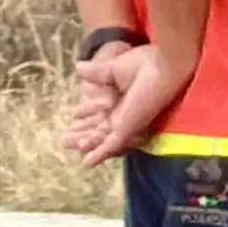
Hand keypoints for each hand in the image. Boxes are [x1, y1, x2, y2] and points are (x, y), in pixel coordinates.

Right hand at [61, 34, 193, 163]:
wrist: (162, 65)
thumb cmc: (146, 63)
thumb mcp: (113, 69)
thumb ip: (97, 73)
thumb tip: (78, 67)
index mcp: (124, 100)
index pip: (102, 113)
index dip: (86, 116)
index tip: (73, 116)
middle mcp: (126, 115)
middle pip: (100, 129)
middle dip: (82, 134)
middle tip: (65, 141)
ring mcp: (128, 123)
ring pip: (102, 139)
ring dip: (86, 144)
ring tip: (69, 148)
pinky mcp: (130, 128)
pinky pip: (112, 145)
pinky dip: (99, 154)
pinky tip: (86, 163)